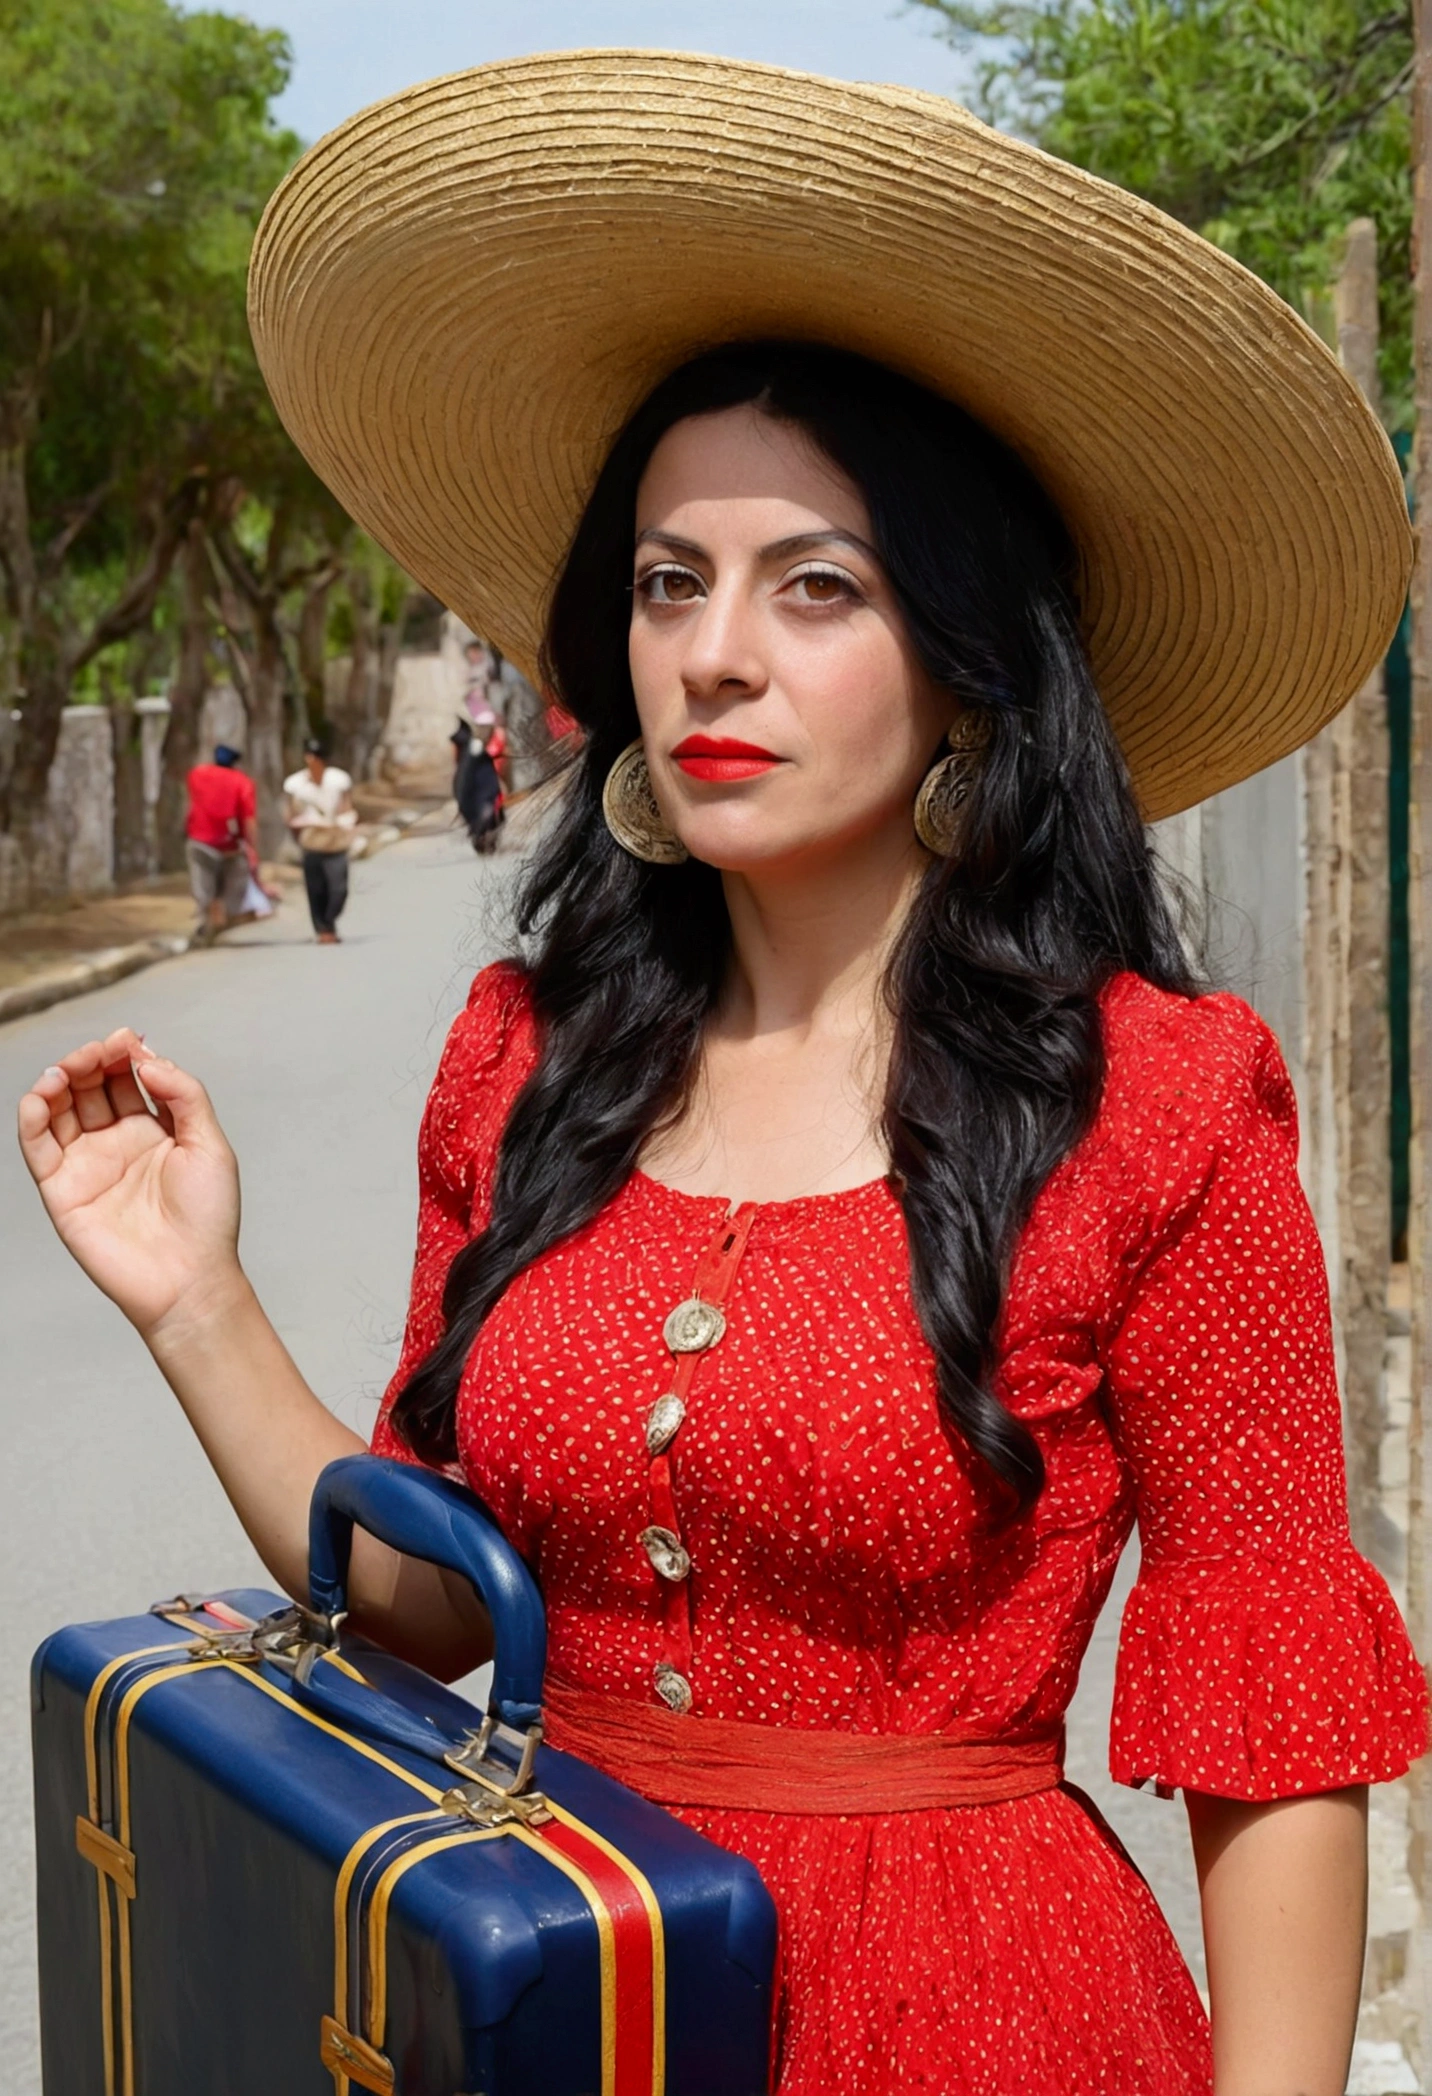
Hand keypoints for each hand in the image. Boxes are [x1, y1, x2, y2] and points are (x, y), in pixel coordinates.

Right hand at [17, 1027, 244, 1339]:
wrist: (189, 1279)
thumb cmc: (208, 1219)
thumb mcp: (210, 1144)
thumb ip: (184, 1095)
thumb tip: (148, 1057)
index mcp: (154, 1129)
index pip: (127, 1078)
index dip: (124, 1054)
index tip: (128, 1039)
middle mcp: (117, 1143)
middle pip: (90, 1086)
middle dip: (90, 1061)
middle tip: (97, 1052)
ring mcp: (87, 1164)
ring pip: (60, 1109)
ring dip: (58, 1081)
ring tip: (67, 1070)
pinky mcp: (62, 1190)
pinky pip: (38, 1146)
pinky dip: (31, 1116)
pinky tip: (41, 1095)